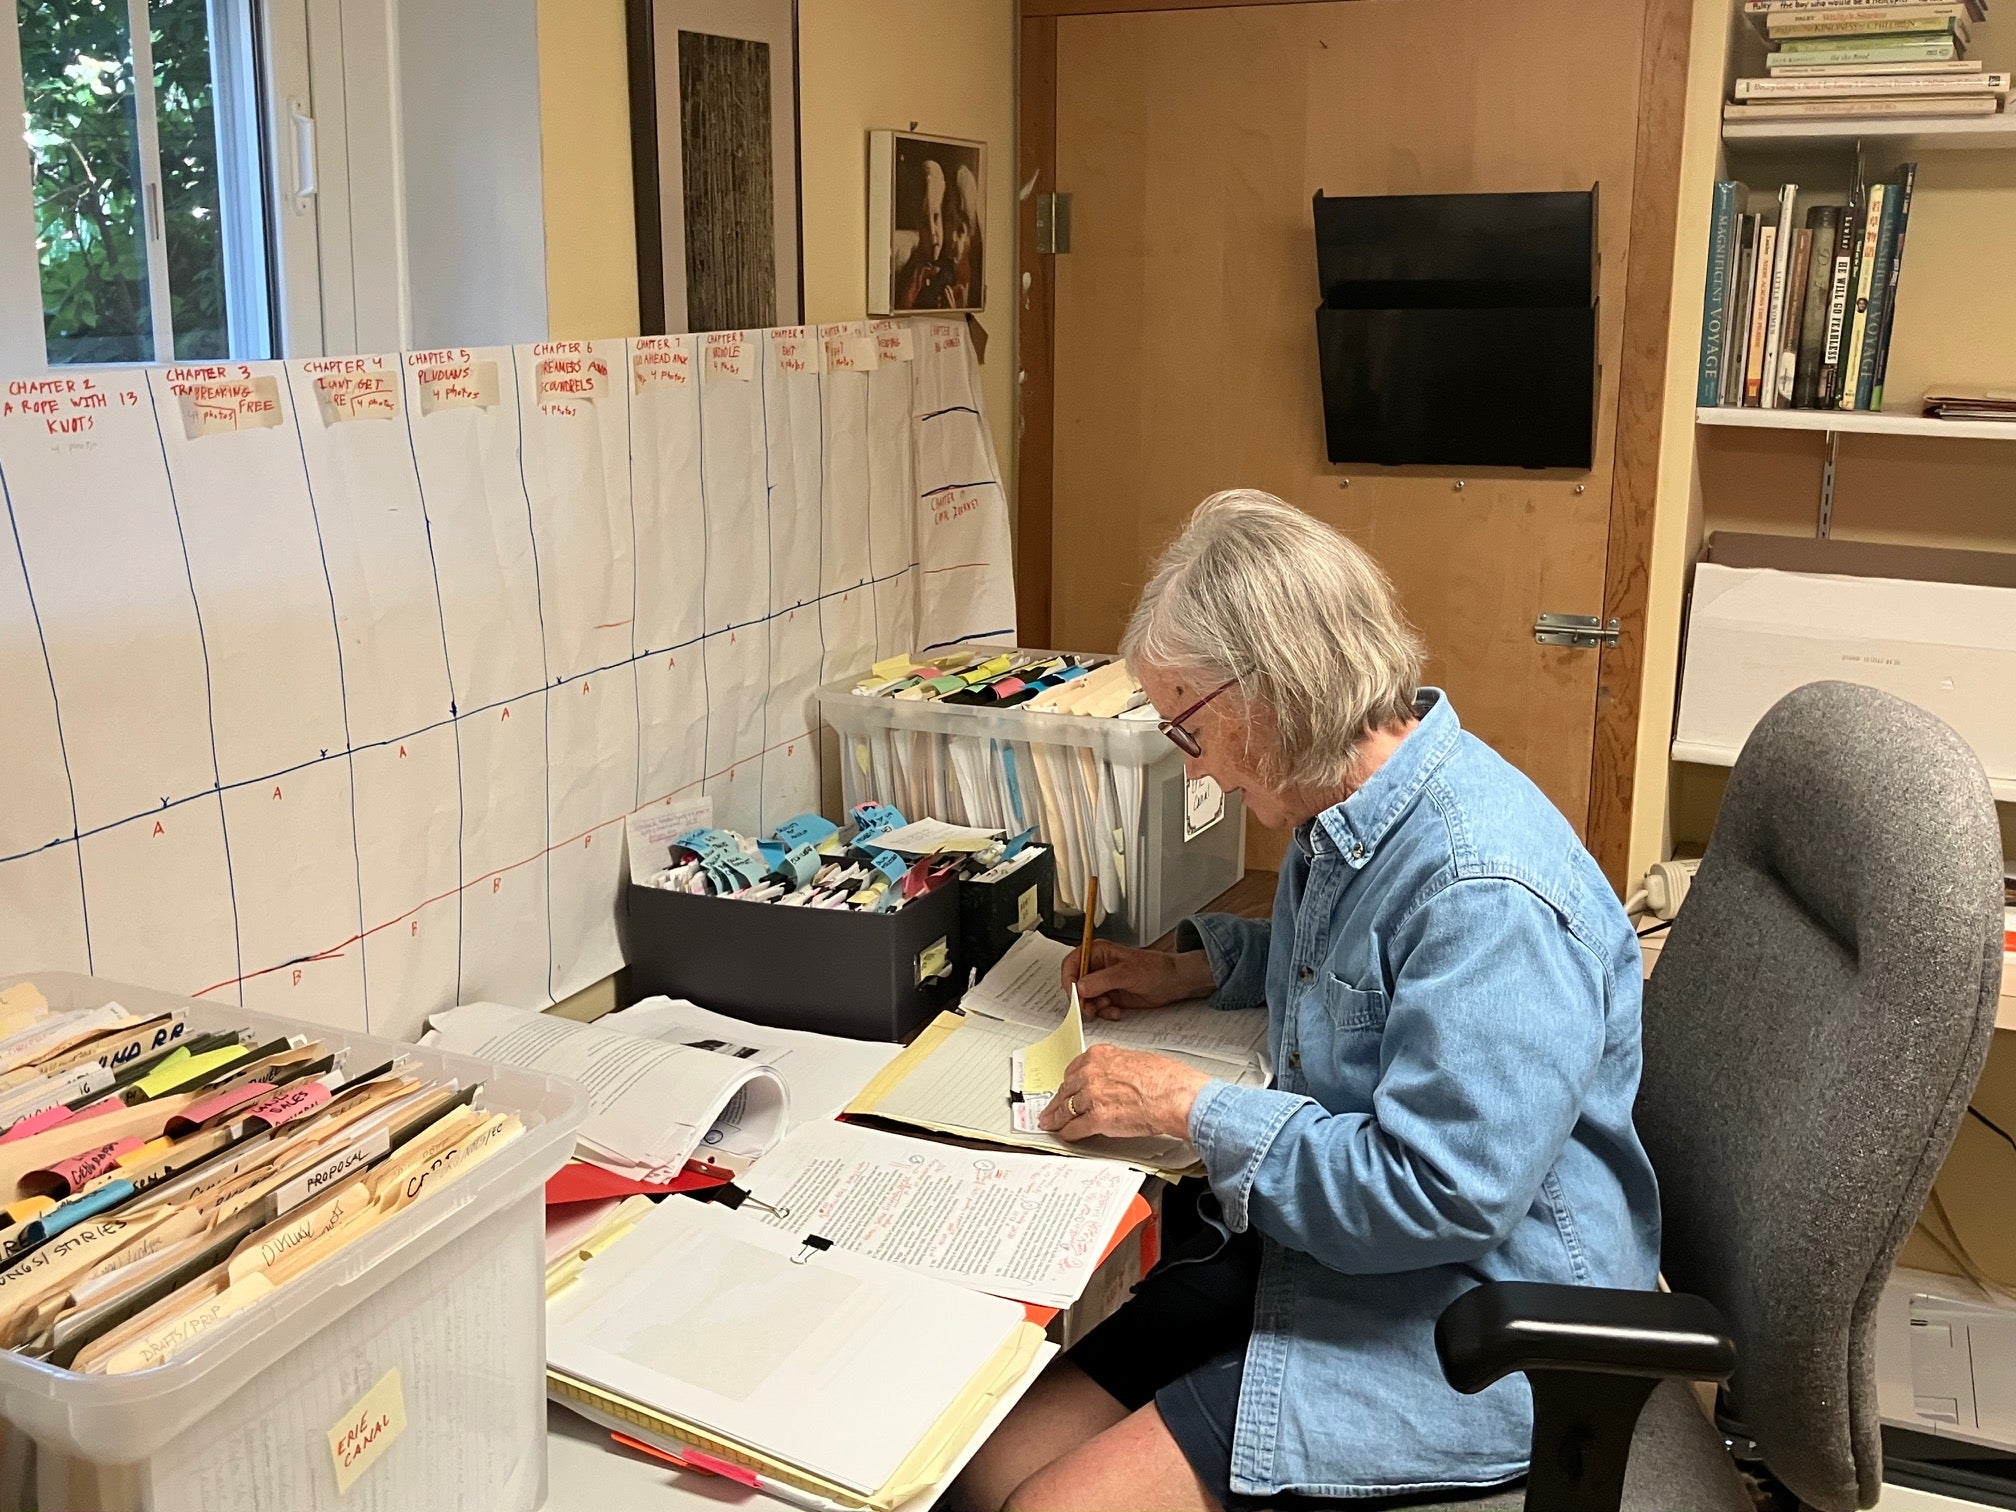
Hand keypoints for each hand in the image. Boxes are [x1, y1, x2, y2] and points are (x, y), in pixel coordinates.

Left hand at [1037, 1045, 1210, 1142]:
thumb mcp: (1134, 1060)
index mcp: (1100, 1056)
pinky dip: (1069, 1133)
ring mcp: (1091, 1096)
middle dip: (1057, 1102)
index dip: (1068, 1084)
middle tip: (1051, 1110)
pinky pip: (1075, 1128)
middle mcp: (1091, 1073)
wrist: (1176, 1096)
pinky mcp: (1096, 1119)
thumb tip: (1112, 1079)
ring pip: (1066, 1109)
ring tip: (1052, 1124)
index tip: (1065, 1090)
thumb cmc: (1166, 1079)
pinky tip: (1066, 1135)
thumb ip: (1115, 1068)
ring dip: (1057, 1119)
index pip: (1073, 1071)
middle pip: (1066, 1090)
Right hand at [1062, 941, 1215, 1020]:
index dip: (1069, 979)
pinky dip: (1104, 1013)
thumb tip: (1081, 986)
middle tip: (1090, 1007)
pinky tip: (1116, 1011)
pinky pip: (1097, 1008)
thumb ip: (1102, 980)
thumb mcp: (1127, 972)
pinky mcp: (1110, 997)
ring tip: (1108, 1008)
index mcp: (1098, 952)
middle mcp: (1098, 967)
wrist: (1174, 983)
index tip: (1074, 994)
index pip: (1072, 963)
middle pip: (1076, 984)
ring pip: (1085, 999)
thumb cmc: (1156, 969)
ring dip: (1094, 1008)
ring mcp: (1103, 983)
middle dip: (1082, 998)